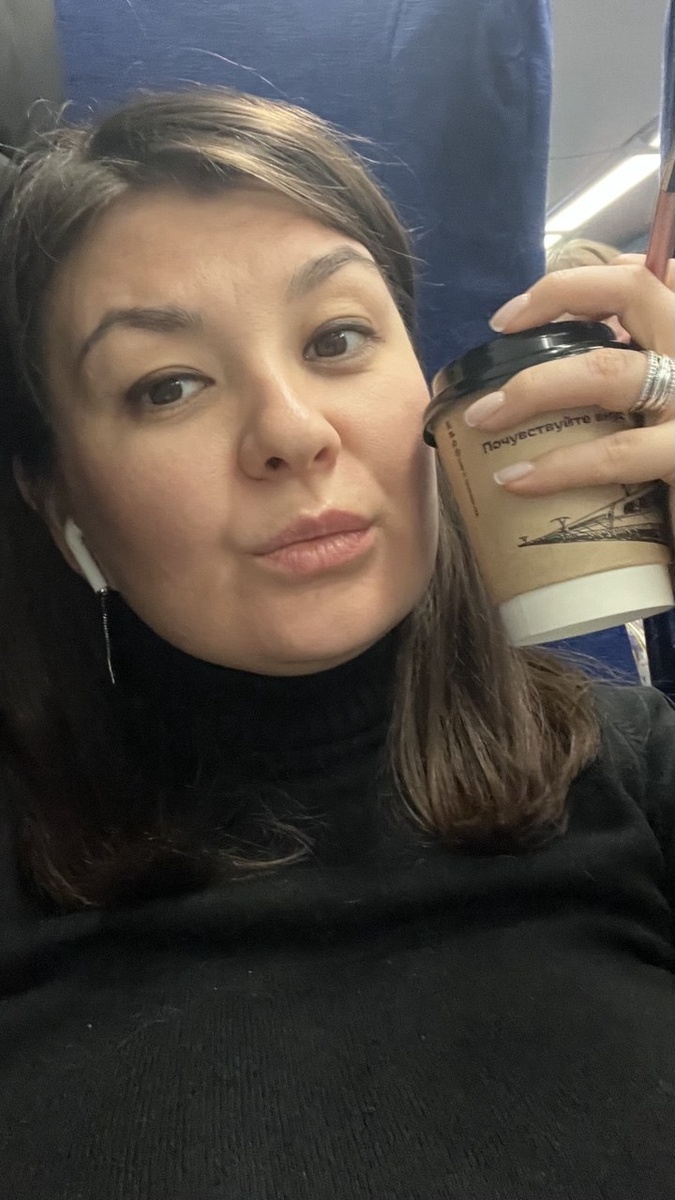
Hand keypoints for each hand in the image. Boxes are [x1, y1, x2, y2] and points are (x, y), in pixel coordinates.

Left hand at [463, 258, 674, 536]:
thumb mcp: (661, 410)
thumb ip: (633, 380)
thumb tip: (566, 368)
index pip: (648, 277)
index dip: (583, 280)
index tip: (520, 313)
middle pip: (635, 289)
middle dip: (558, 297)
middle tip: (502, 328)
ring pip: (607, 371)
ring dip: (532, 387)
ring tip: (484, 416)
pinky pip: (613, 454)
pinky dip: (556, 466)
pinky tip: (514, 479)